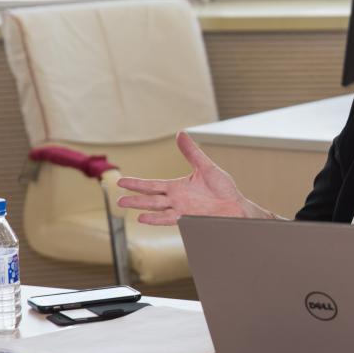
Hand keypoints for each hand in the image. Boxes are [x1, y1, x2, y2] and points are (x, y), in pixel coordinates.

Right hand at [117, 131, 257, 225]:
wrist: (236, 206)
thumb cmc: (223, 188)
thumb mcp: (205, 167)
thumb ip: (191, 152)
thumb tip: (180, 133)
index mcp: (178, 187)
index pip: (152, 185)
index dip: (137, 184)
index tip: (121, 181)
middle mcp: (176, 199)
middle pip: (150, 198)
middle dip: (134, 198)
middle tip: (118, 200)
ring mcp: (181, 210)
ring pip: (156, 208)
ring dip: (141, 207)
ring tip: (124, 205)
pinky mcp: (188, 218)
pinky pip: (169, 219)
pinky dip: (156, 219)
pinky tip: (143, 218)